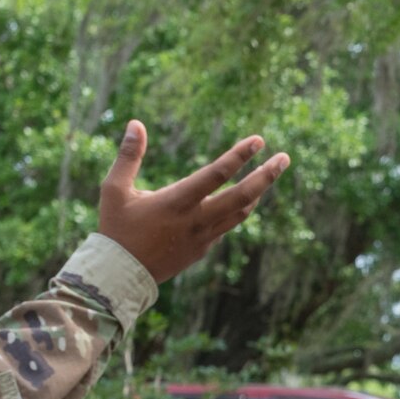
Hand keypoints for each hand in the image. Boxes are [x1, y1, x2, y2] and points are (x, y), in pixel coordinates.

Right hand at [97, 121, 290, 282]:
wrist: (120, 275)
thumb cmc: (116, 229)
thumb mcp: (114, 189)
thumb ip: (129, 156)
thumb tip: (136, 123)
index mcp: (177, 201)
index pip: (217, 174)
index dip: (239, 155)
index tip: (259, 140)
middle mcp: (196, 220)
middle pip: (242, 196)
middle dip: (266, 176)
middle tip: (285, 158)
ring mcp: (203, 238)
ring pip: (241, 213)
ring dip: (258, 192)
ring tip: (268, 175)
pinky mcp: (203, 250)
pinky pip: (226, 227)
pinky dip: (237, 210)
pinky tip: (240, 199)